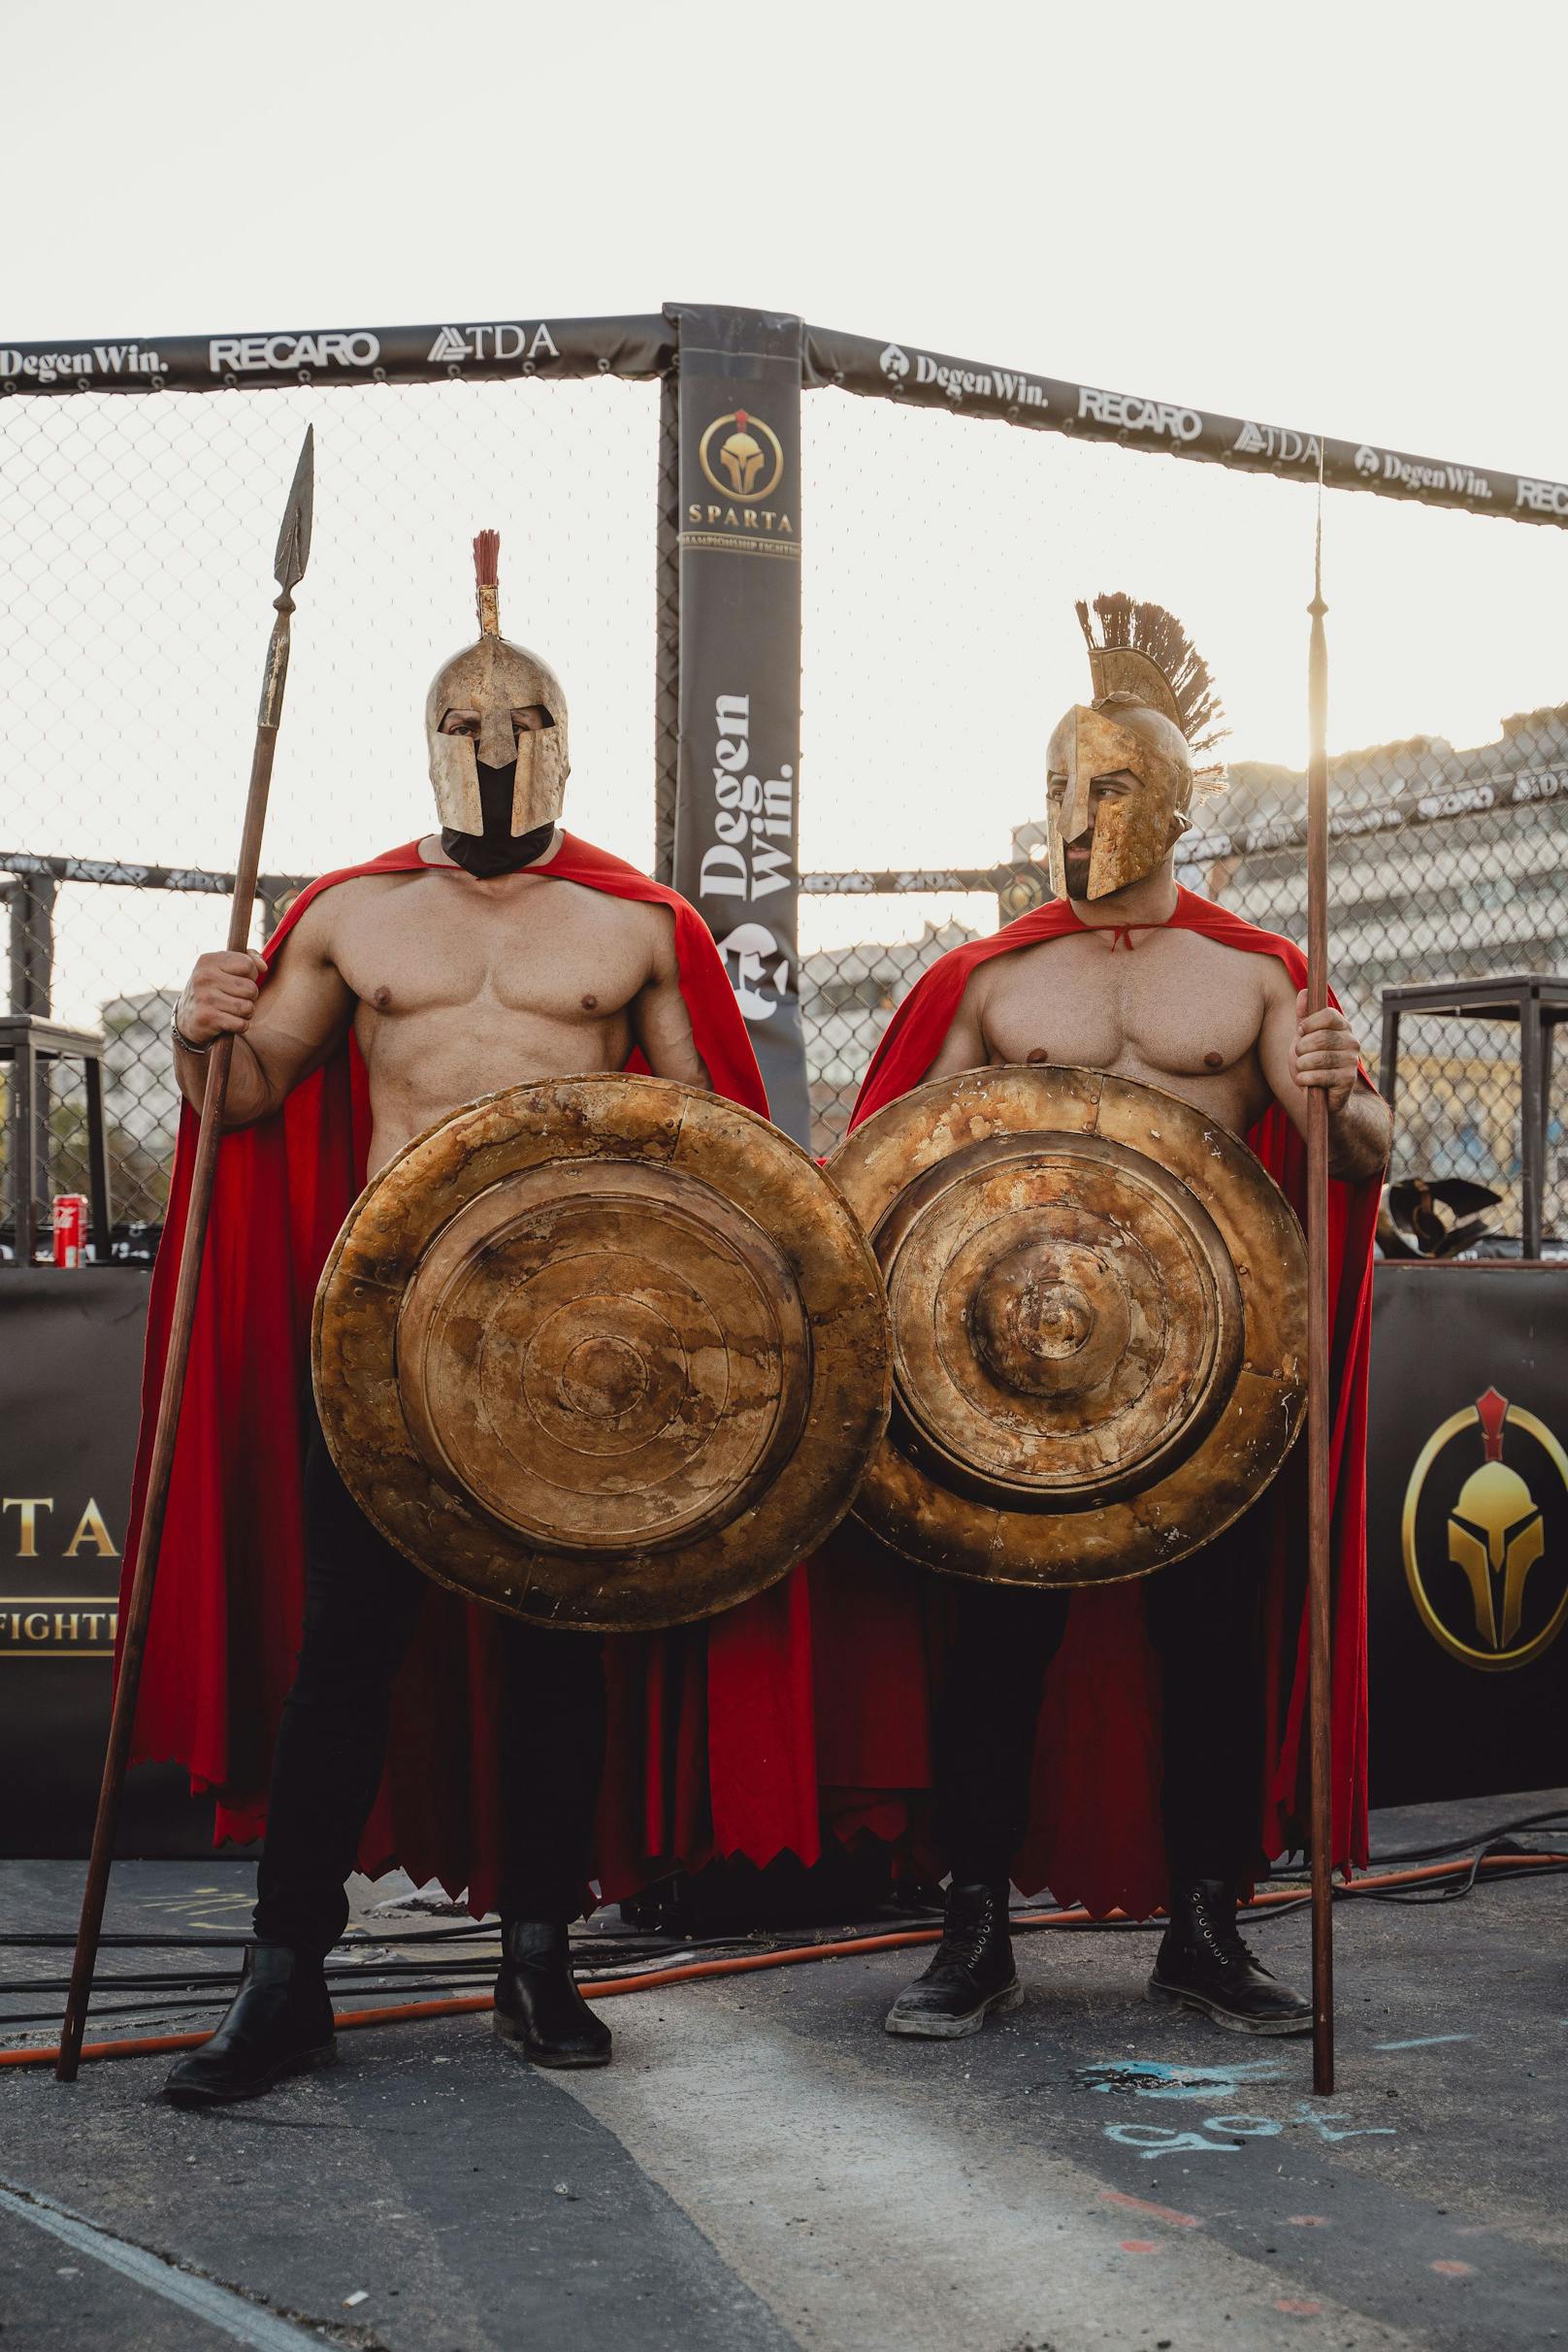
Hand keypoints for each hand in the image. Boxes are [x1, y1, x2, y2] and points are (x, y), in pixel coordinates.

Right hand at [178, 951, 265, 1045]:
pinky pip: (241, 1024)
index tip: (240, 980)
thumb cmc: (213, 990)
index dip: (251, 975)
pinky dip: (240, 1026)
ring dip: (245, 1013)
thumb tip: (263, 967)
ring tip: (232, 1010)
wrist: (187, 1019)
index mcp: (208, 961)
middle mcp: (204, 977)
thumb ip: (247, 958)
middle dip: (249, 997)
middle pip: (251, 988)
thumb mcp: (223, 968)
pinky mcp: (207, 1019)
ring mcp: (205, 998)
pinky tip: (229, 1022)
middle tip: (235, 998)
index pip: (248, 965)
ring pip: (248, 1007)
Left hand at [1290, 990, 1358, 1114]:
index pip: (1329, 1015)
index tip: (1301, 1032)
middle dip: (1302, 1048)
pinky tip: (1305, 1081)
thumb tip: (1305, 991)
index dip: (1310, 1023)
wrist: (1323, 1097)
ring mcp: (1352, 1062)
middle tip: (1300, 1057)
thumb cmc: (1312, 1064)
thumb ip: (1304, 1018)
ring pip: (1318, 1057)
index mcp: (1343, 1028)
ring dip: (1302, 1065)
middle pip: (1320, 1037)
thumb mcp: (1304, 1039)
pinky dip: (1304, 1079)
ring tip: (1302, 1070)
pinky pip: (1319, 1075)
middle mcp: (1352, 1042)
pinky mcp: (1347, 1081)